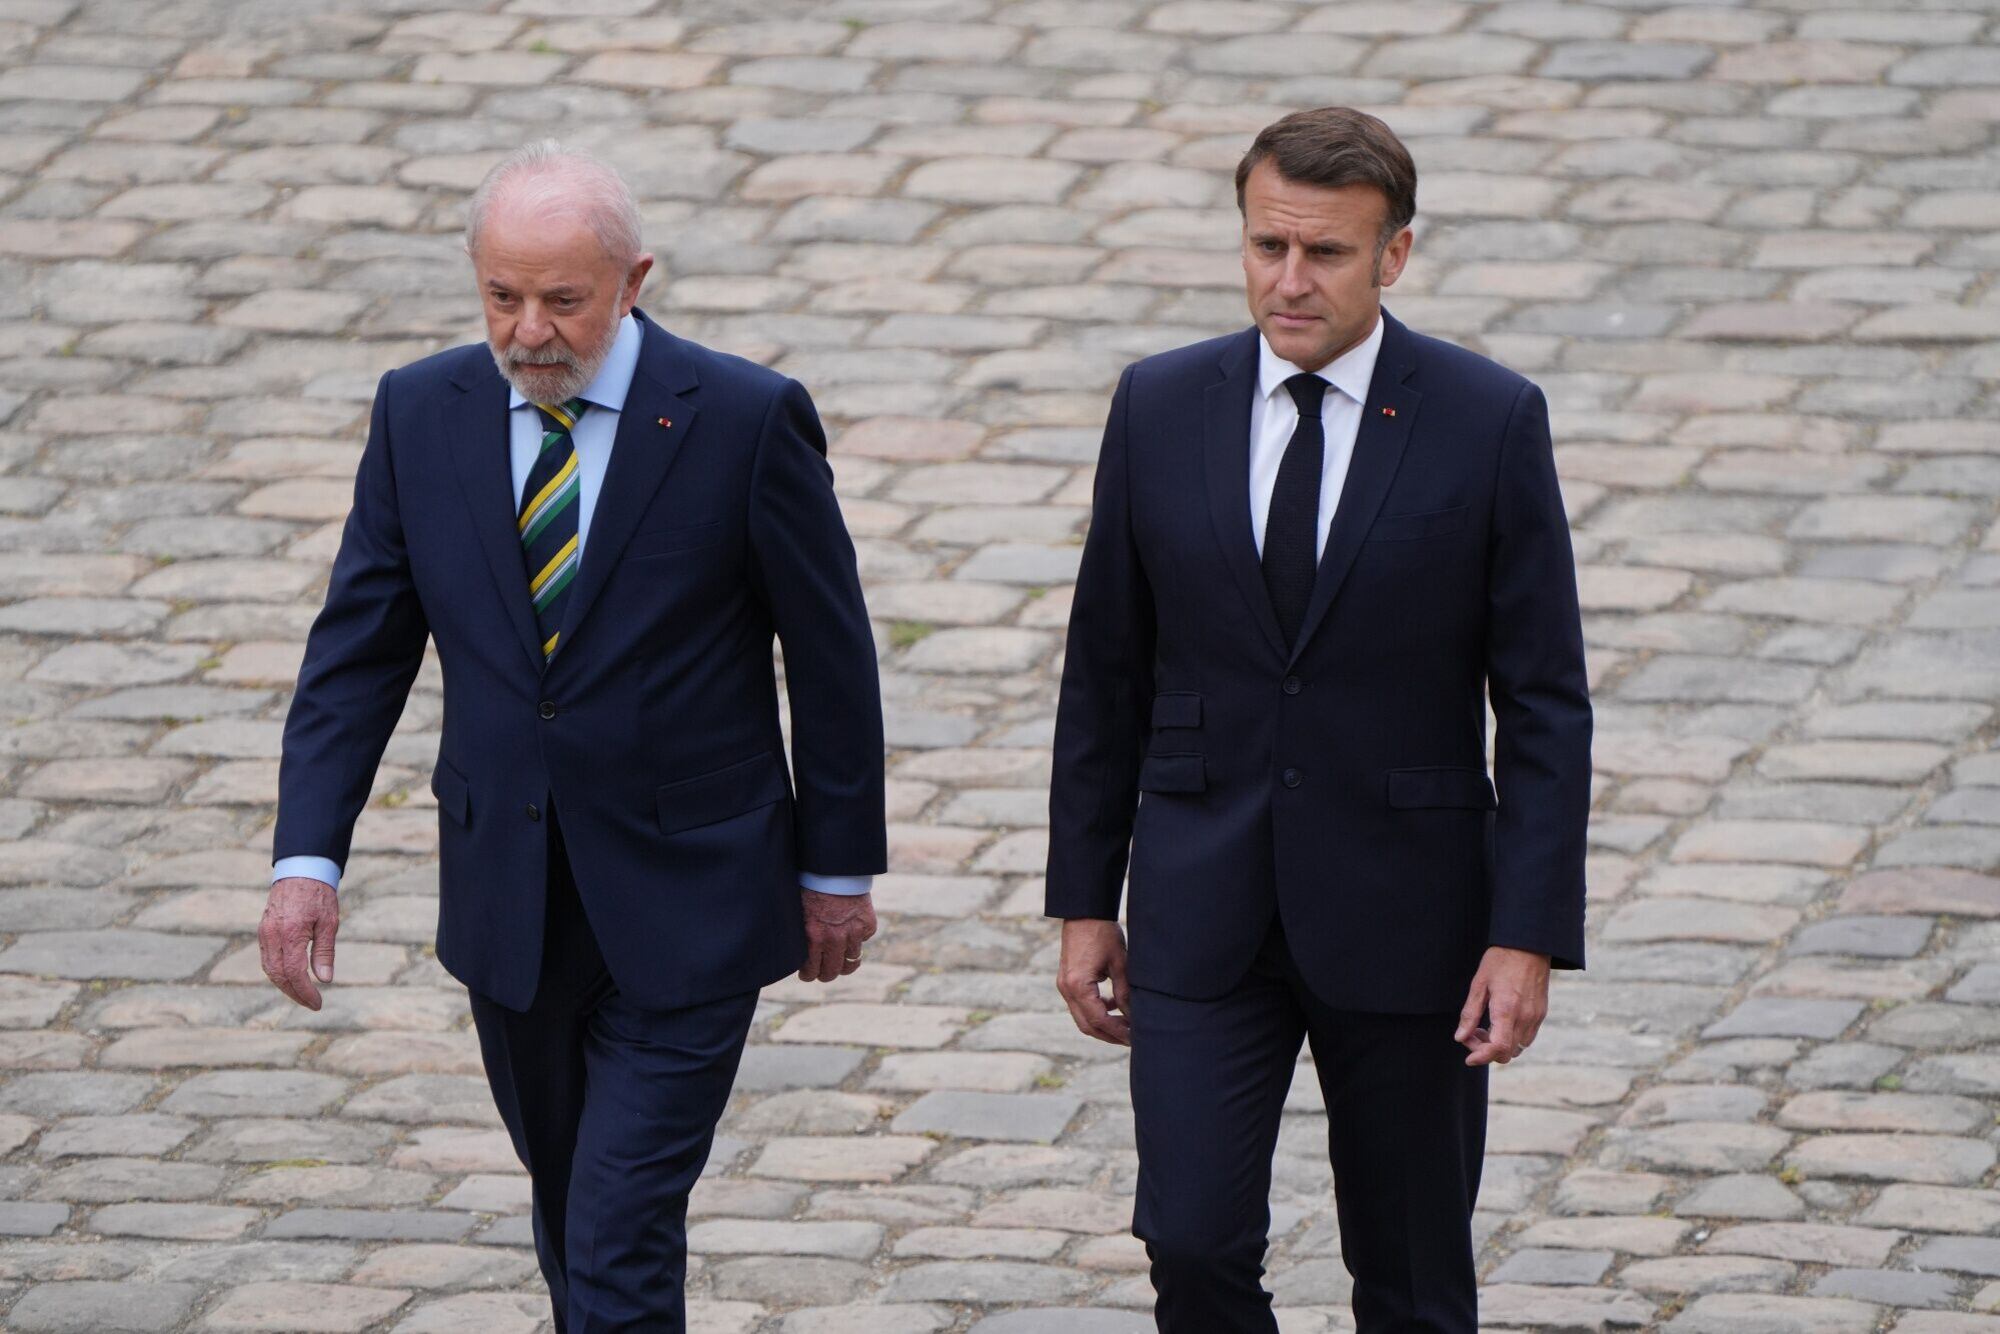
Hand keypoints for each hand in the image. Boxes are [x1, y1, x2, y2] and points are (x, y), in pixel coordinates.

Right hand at [259, 877, 339, 1010]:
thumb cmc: (319, 895)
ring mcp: (264, 933)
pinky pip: (267, 959)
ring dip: (285, 985)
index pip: (293, 973)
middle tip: (312, 1003)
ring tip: (303, 995)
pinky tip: (291, 979)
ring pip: (269, 969)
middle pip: (278, 975)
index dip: (304, 992)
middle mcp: (272, 935)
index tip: (318, 1003)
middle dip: (294, 993)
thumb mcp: (329, 923)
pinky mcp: (263, 931)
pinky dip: (278, 973)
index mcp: (290, 933)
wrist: (301, 871)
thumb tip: (325, 980)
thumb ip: (325, 952)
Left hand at [800, 888, 875, 982]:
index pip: (811, 971)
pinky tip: (851, 930)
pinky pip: (863, 941)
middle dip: (826, 975)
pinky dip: (858, 938)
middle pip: (833, 972)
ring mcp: (853, 932)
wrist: (835, 867)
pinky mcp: (868, 924)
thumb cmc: (811, 885)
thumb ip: (800, 934)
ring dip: (845, 962)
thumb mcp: (798, 911)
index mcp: (812, 937)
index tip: (808, 974)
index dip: (808, 975)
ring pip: (851, 961)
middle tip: (824, 972)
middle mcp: (834, 938)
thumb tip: (794, 953)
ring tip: (840, 958)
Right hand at [1057, 918, 1131, 1045]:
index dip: (1117, 1032)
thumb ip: (1125, 992)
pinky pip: (1080, 1004)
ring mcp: (1064, 985)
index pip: (1098, 1020)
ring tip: (1126, 1025)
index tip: (1135, 1038)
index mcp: (1078, 986)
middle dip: (1109, 1035)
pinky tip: (1112, 1005)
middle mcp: (1066, 989)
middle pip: (1086, 1025)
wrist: (1084, 912)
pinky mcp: (1067, 980)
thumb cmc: (1102, 933)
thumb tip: (1133, 1017)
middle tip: (1131, 1038)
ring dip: (1103, 1024)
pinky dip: (1095, 1010)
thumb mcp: (1119, 963)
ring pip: (1082, 1017)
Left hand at [1456, 945, 1550, 1066]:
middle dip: (1486, 1051)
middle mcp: (1525, 1017)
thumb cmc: (1501, 960)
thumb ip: (1470, 1013)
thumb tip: (1460, 1037)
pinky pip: (1527, 1037)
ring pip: (1518, 1047)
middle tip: (1472, 1035)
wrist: (1529, 945)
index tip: (1468, 1058)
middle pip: (1507, 1053)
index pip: (1498, 1048)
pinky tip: (1500, 1023)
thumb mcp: (1479, 984)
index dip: (1481, 1057)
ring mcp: (1536, 1017)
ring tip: (1485, 1028)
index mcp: (1507, 1010)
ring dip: (1500, 1046)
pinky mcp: (1541, 1013)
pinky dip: (1512, 1038)